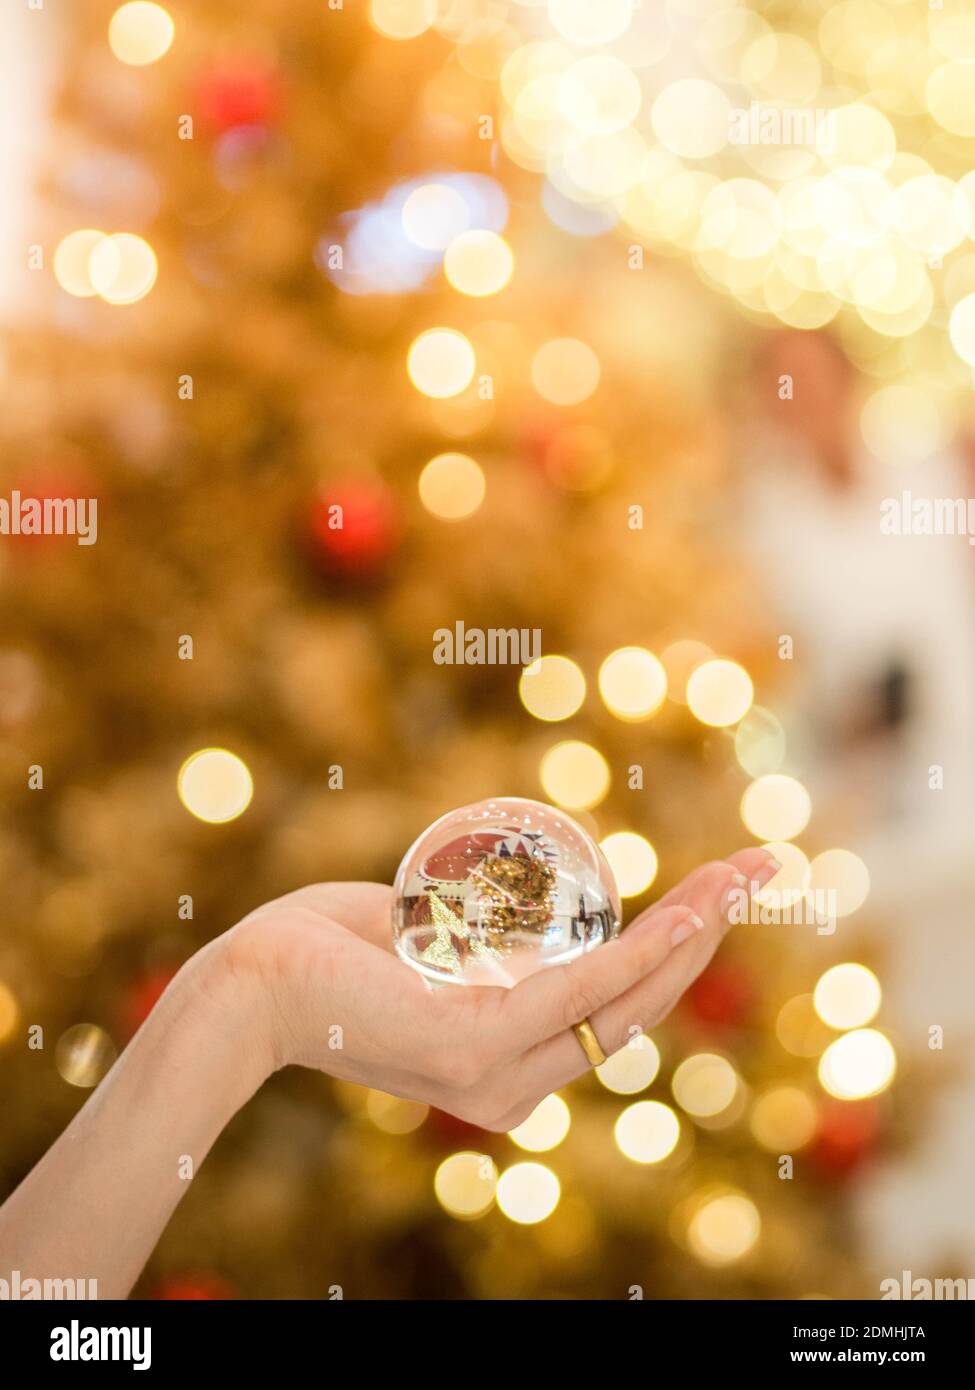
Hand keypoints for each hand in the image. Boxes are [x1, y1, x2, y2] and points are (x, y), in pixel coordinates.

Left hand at [225, 848, 778, 1132]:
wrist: (252, 982)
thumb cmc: (332, 954)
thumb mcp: (426, 953)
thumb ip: (480, 951)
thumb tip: (522, 914)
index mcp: (509, 1073)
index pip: (613, 1014)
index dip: (673, 957)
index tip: (713, 898)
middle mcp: (515, 1088)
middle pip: (637, 1007)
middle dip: (706, 935)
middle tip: (758, 869)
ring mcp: (501, 1072)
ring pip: (625, 996)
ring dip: (695, 929)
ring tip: (746, 874)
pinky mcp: (480, 1042)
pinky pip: (583, 991)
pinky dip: (646, 949)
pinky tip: (691, 914)